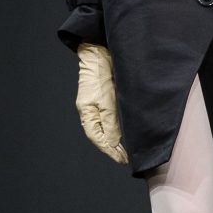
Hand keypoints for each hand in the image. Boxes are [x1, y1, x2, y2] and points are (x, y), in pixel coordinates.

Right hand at [76, 42, 128, 163]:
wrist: (99, 53)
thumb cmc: (101, 74)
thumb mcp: (107, 100)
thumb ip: (110, 122)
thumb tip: (113, 142)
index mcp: (86, 112)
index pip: (97, 137)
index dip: (110, 150)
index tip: (122, 159)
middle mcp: (90, 111)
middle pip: (100, 135)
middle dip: (112, 148)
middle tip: (126, 158)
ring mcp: (96, 105)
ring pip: (104, 128)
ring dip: (114, 140)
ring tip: (126, 150)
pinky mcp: (104, 99)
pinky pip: (108, 119)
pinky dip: (115, 128)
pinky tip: (123, 132)